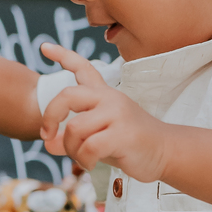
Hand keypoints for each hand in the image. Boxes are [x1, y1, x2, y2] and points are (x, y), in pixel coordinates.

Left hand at [39, 43, 168, 179]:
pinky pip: (89, 147)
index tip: (44, 47)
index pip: (83, 68)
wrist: (166, 153)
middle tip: (47, 135)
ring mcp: (117, 114)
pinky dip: (84, 160)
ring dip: (71, 149)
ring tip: (82, 158)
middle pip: (67, 96)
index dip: (63, 56)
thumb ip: (74, 138)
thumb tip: (49, 144)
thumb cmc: (131, 145)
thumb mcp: (98, 138)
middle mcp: (110, 99)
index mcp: (105, 95)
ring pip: (74, 128)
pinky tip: (91, 164)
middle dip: (50, 116)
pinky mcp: (122, 134)